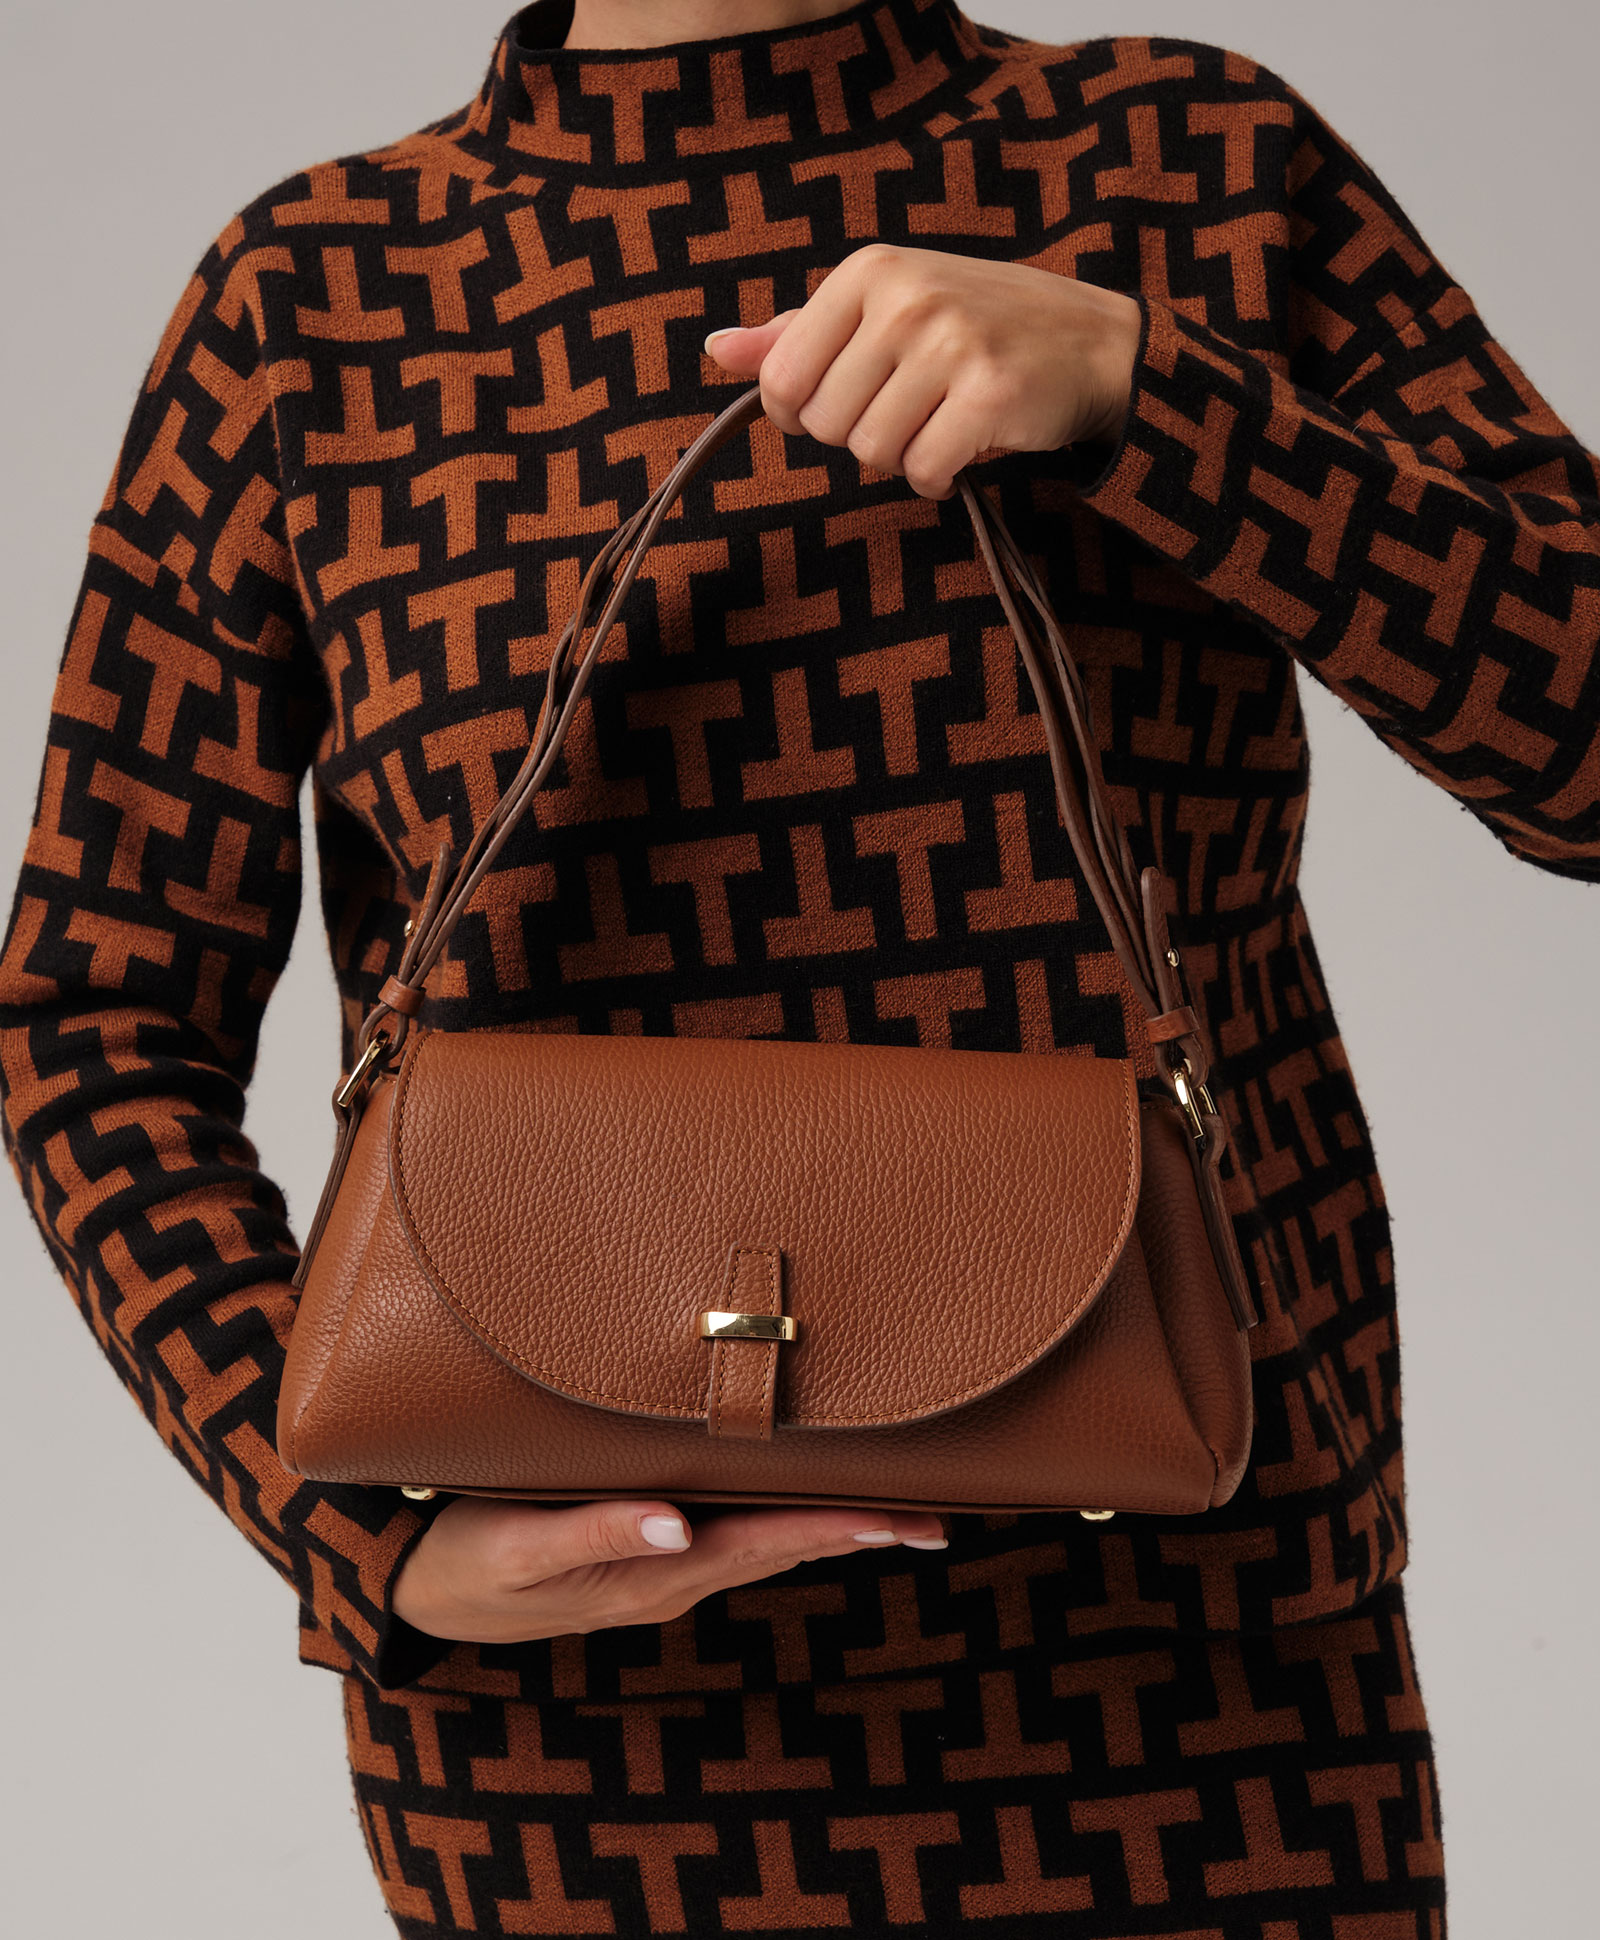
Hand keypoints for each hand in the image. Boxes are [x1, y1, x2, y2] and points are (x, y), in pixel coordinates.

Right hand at [393, 1495, 947, 1644]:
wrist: (431, 1588)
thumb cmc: (478, 1557)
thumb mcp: (525, 1547)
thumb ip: (601, 1532)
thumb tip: (677, 1526)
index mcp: (658, 1569)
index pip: (767, 1543)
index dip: (836, 1528)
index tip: (900, 1520)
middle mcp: (679, 1569)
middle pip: (787, 1545)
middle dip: (861, 1531)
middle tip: (938, 1519)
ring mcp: (671, 1562)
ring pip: (769, 1540)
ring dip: (834, 1525)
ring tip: (900, 1510)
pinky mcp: (655, 1545)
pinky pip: (737, 1532)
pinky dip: (785, 1516)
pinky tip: (810, 1501)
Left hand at [704, 242, 1140, 499]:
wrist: (1090, 342)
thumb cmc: (975, 327)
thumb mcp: (883, 309)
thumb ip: (797, 333)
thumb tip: (717, 349)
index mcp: (867, 270)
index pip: (781, 378)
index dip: (801, 414)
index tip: (844, 402)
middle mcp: (905, 298)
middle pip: (824, 423)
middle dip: (858, 435)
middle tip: (909, 409)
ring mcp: (949, 344)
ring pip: (869, 452)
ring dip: (900, 458)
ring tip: (937, 424)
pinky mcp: (987, 394)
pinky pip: (921, 473)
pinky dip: (937, 479)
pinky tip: (962, 450)